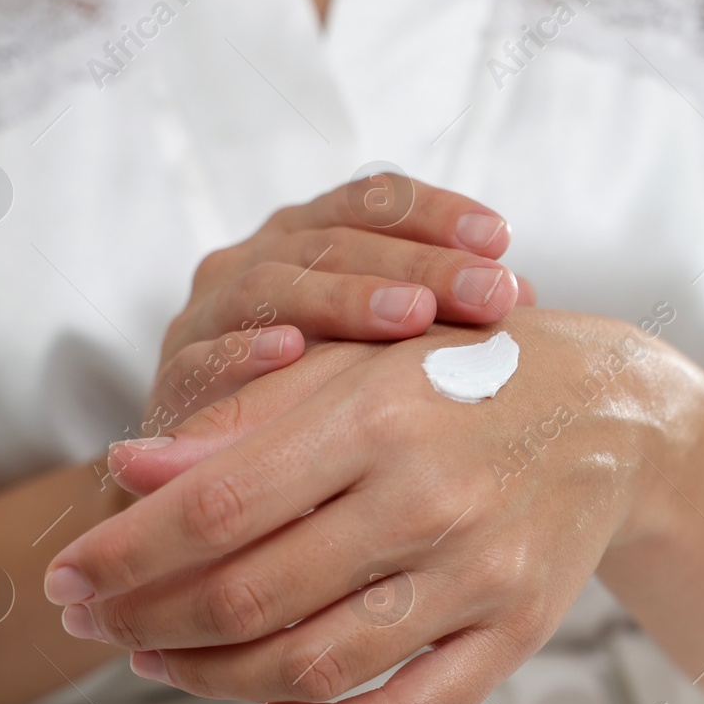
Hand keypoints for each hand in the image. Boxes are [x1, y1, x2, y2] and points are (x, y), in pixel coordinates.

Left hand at [45, 311, 703, 703]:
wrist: (614, 413)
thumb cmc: (466, 375)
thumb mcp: (361, 365)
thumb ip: (246, 415)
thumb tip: (129, 469)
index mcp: (380, 417)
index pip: (217, 506)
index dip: (124, 554)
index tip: (67, 578)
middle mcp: (432, 499)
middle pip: (252, 596)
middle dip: (148, 622)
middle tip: (98, 625)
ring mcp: (482, 575)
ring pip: (317, 665)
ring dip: (214, 680)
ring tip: (162, 662)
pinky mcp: (518, 630)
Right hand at [123, 174, 534, 443]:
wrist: (218, 502)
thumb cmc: (324, 418)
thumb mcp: (386, 360)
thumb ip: (440, 319)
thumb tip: (531, 306)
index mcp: (310, 242)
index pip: (371, 202)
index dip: (435, 212)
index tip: (501, 241)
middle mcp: (254, 263)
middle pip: (336, 241)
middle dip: (417, 262)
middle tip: (490, 292)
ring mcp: (205, 318)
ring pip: (271, 284)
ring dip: (344, 297)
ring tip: (409, 316)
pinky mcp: (172, 381)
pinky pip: (204, 357)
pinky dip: (245, 351)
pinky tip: (293, 355)